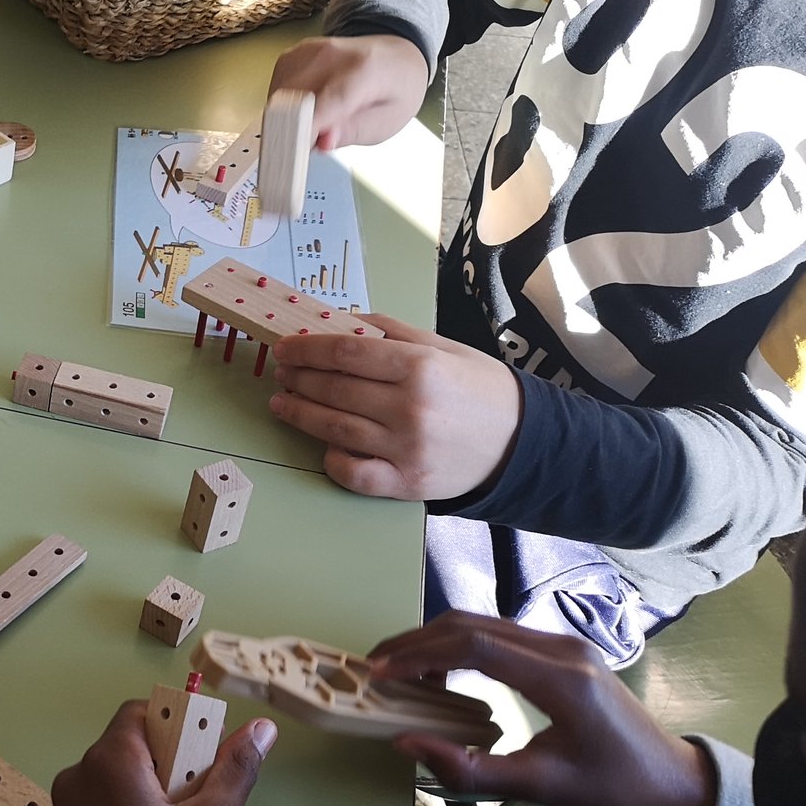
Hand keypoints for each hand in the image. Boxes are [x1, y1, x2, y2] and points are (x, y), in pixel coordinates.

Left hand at [45, 704, 276, 805]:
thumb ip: (235, 768)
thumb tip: (260, 727)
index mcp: (106, 767)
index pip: (139, 714)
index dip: (177, 725)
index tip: (205, 759)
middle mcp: (72, 785)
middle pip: (123, 749)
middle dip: (164, 765)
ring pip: (109, 785)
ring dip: (144, 795)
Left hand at [268, 315, 520, 499]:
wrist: (524, 442)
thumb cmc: (481, 390)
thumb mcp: (445, 348)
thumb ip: (394, 334)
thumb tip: (344, 322)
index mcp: (420, 367)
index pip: (345, 353)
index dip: (307, 349)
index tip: (285, 348)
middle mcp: (410, 408)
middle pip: (334, 389)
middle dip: (299, 379)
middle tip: (281, 373)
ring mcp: (406, 449)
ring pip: (335, 430)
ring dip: (300, 415)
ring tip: (282, 403)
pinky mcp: (407, 483)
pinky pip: (353, 474)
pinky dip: (331, 460)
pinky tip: (323, 446)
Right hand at [269, 34, 431, 151]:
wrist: (396, 56)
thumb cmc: (394, 90)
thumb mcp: (388, 121)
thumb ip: (355, 131)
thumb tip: (322, 141)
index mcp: (364, 69)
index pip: (324, 103)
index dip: (303, 133)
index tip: (291, 159)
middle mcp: (331, 53)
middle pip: (292, 102)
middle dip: (293, 132)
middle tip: (315, 143)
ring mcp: (307, 51)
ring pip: (277, 100)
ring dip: (287, 121)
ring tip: (318, 123)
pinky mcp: (292, 55)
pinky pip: (275, 92)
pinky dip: (284, 108)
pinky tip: (306, 109)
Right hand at [368, 613, 715, 805]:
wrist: (673, 784)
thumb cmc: (613, 791)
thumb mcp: (540, 788)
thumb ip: (469, 768)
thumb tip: (405, 743)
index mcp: (562, 679)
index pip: (474, 645)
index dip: (419, 654)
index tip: (378, 672)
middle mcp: (562, 649)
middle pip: (472, 624)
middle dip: (416, 641)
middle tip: (373, 667)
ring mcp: (565, 646)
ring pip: (483, 624)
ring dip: (435, 641)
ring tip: (397, 670)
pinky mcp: (563, 653)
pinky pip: (499, 636)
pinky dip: (459, 647)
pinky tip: (440, 675)